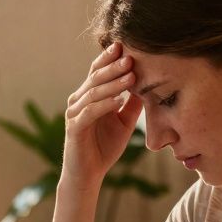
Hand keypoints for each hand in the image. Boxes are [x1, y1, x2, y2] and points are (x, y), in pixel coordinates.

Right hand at [63, 42, 141, 188]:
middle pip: (95, 77)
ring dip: (113, 83)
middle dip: (113, 66)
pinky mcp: (74, 128)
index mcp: (88, 96)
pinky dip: (105, 105)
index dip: (109, 58)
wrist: (88, 175)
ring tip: (130, 76)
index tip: (126, 46)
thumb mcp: (124, 122)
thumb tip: (147, 84)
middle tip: (130, 57)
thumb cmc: (104, 147)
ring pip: (93, 93)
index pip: (98, 71)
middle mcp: (78, 101)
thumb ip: (132, 104)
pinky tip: (119, 100)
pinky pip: (90, 113)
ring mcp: (74, 114)